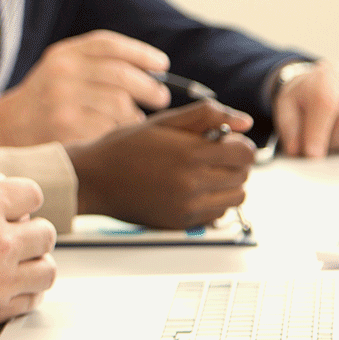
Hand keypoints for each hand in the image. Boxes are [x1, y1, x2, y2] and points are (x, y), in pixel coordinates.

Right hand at [0, 31, 169, 146]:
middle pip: (122, 76)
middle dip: (150, 88)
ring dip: (135, 116)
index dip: (142, 53)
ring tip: (133, 121)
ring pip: (121, 106)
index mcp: (63, 55)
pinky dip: (120, 134)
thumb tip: (154, 69)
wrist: (7, 129)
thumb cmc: (45, 100)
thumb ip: (97, 64)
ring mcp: (63, 102)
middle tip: (160, 98)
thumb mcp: (61, 70)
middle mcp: (62, 74)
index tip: (162, 65)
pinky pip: (110, 130)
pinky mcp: (66, 129)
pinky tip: (116, 136)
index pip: (110, 45)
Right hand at [0, 137, 57, 337]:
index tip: (9, 204)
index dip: (21, 195)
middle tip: (13, 233)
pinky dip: (29, 291)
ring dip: (36, 261)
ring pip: (47, 270)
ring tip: (18, 261)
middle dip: (32, 228)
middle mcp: (1, 242)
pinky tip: (12, 285)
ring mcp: (1, 279)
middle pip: (45, 232)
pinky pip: (33, 300)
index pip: (32, 194)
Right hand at [65, 99, 255, 229]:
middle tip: (212, 156)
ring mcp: (188, 207)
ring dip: (228, 185)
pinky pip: (217, 215)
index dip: (240, 144)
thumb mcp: (162, 122)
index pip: (245, 153)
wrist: (93, 180)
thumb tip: (244, 121)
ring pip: (236, 198)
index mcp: (190, 154)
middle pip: (243, 176)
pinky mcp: (181, 223)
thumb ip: (205, 116)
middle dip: (234, 163)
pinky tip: (193, 190)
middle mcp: (192, 184)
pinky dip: (213, 202)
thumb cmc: (123, 147)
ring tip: (204, 174)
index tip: (226, 141)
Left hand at [273, 59, 338, 157]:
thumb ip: (290, 128)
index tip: (312, 155)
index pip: (326, 103)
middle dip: (336, 142)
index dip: (319, 132)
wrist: (324, 82)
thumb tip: (297, 151)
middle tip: (324, 146)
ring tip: (336, 140)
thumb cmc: (306, 97)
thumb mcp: (287, 107)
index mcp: (328, 75)